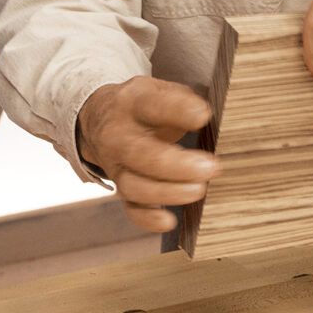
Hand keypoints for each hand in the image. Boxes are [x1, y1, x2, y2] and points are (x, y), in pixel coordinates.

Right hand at [77, 77, 218, 233]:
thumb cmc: (145, 105)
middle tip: (211, 168)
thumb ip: (183, 100)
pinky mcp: (120, 188)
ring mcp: (116, 165)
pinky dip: (148, 219)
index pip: (153, 105)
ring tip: (199, 190)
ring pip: (134, 185)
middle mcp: (118, 135)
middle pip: (141, 154)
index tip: (203, 116)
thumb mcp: (160, 91)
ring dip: (167, 192)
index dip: (178, 110)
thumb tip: (208, 119)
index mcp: (132, 102)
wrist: (101, 119)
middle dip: (177, 165)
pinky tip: (169, 221)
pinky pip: (130, 208)